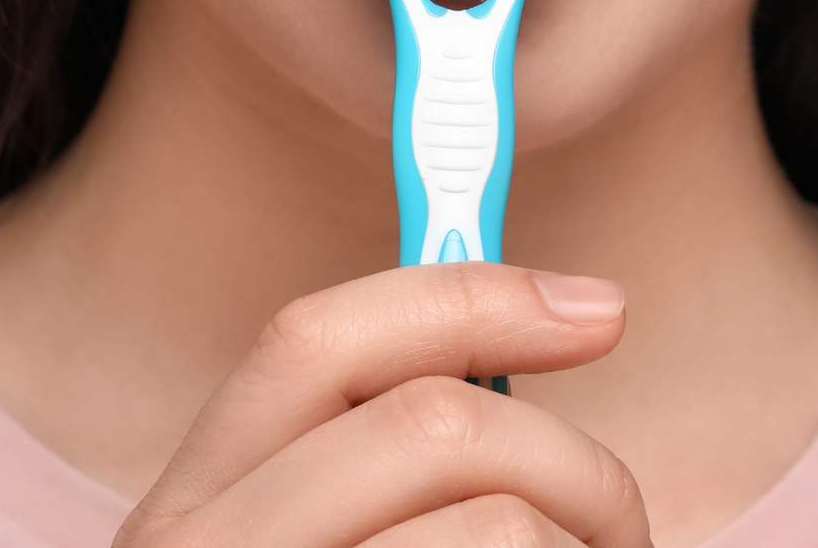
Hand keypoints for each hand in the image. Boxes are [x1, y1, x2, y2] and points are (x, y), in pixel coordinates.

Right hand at [113, 262, 647, 547]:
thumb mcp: (324, 540)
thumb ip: (384, 458)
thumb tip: (556, 313)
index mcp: (193, 507)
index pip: (312, 339)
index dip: (467, 294)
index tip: (595, 305)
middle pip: (432, 425)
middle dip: (576, 461)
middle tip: (623, 525)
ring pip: (499, 525)